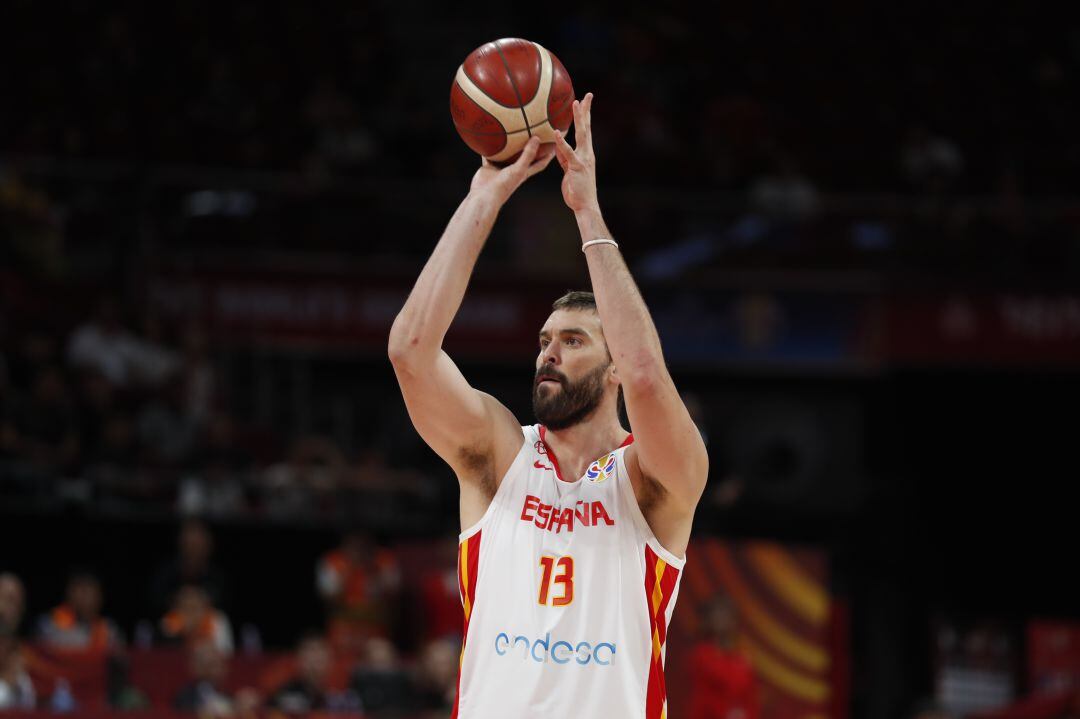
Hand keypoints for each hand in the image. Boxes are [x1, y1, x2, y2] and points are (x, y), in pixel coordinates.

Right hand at [469, 137, 553, 204]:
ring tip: (512, 130)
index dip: (549, 155)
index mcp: (524, 172)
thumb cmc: (504, 185)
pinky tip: (489, 136)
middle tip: (534, 131)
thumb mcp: (519, 169)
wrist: (485, 196)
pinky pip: (490, 153)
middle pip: (524, 155)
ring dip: (509, 144)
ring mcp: (502, 167)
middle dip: (530, 146)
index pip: (540, 162)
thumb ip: (528, 155)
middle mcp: (514, 169)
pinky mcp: (490, 166)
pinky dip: (489, 146)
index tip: (555, 144)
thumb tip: (537, 138)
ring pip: (507, 153)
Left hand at [553, 92, 598, 213]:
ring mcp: (583, 159)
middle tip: (587, 95)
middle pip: (586, 127)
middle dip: (587, 110)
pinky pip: (568, 152)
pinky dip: (562, 142)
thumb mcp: (569, 170)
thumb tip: (557, 147)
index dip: (585, 116)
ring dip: (579, 118)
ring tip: (576, 104)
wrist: (584, 205)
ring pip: (581, 135)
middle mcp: (587, 153)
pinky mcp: (577, 166)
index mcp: (585, 153)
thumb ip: (564, 158)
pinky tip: (556, 132)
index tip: (584, 101)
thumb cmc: (576, 190)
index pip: (585, 130)